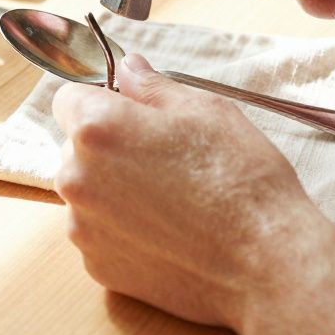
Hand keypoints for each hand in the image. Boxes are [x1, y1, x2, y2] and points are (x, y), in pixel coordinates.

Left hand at [52, 55, 334, 334]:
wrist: (265, 263)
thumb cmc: (240, 179)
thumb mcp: (204, 110)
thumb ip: (152, 86)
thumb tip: (127, 68)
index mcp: (96, 128)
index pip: (69, 99)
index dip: (102, 101)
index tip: (132, 114)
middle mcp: (76, 177)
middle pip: (76, 148)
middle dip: (108, 148)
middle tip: (163, 160)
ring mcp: (83, 227)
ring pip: (87, 193)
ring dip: (113, 190)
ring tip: (170, 201)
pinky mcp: (97, 266)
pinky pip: (99, 234)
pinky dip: (122, 230)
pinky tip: (167, 232)